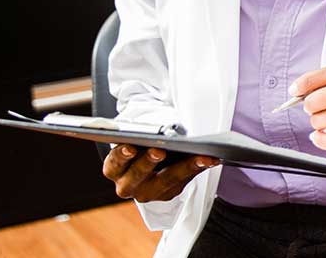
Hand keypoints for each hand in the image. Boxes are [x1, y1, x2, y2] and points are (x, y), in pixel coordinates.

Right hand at [102, 144, 217, 201]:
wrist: (147, 163)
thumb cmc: (139, 146)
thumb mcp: (135, 140)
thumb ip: (141, 137)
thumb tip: (161, 130)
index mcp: (113, 170)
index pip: (114, 163)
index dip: (121, 155)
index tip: (130, 147)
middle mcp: (127, 186)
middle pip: (138, 176)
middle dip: (149, 162)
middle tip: (159, 151)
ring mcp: (148, 193)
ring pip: (166, 181)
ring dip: (184, 168)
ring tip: (200, 157)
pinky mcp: (167, 195)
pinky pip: (184, 182)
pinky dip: (198, 168)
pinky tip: (211, 159)